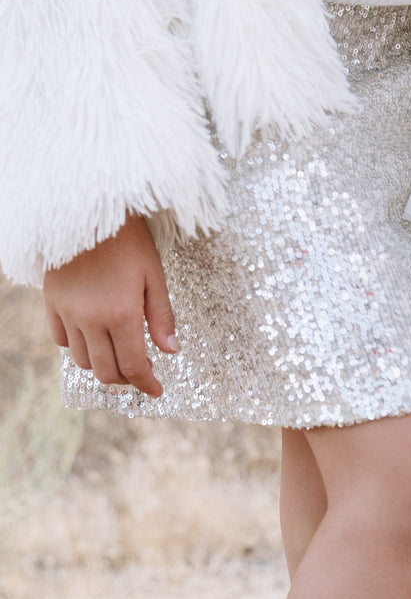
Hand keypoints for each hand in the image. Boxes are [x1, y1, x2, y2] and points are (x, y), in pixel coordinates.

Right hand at [43, 214, 176, 398]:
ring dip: (103, 364)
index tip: (156, 390)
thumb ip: (162, 316)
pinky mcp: (50, 301)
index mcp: (121, 314)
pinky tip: (93, 337)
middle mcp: (91, 319)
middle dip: (127, 379)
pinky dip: (77, 347)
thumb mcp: (153, 274)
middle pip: (106, 371)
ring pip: (83, 361)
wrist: (86, 208)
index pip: (134, 366)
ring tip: (118, 352)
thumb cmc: (127, 238)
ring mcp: (67, 311)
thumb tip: (171, 351)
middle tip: (140, 371)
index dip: (147, 384)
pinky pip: (61, 339)